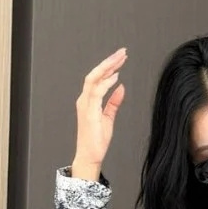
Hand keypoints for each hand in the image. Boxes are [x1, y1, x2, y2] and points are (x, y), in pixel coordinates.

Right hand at [72, 48, 126, 175]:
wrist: (90, 156)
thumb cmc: (96, 140)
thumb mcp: (109, 117)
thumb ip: (114, 102)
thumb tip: (121, 87)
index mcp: (88, 100)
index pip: (98, 77)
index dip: (109, 66)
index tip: (121, 58)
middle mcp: (84, 100)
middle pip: (95, 73)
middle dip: (109, 61)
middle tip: (122, 52)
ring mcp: (85, 105)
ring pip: (94, 78)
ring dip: (108, 67)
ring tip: (120, 59)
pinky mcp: (89, 112)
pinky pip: (96, 92)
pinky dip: (106, 83)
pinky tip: (115, 76)